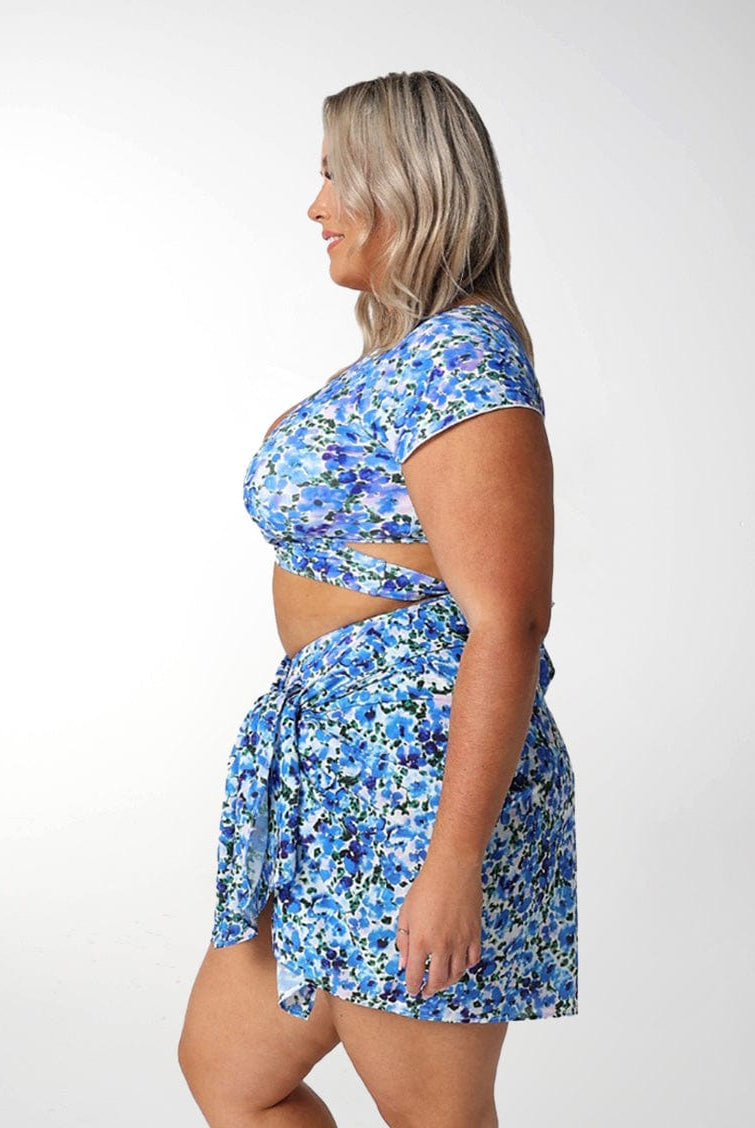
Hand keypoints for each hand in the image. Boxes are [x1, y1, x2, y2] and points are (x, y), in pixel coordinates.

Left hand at [395, 851, 482, 998]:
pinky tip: (458, 966)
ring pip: (456, 974)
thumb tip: (404, 964)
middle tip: (426, 992)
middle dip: (430, 990)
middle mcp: (441, 946)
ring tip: (441, 982)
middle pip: (437, 980)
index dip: (413, 986)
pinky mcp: (475, 934)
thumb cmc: (425, 888)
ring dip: (448, 982)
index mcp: (421, 941)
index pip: (415, 975)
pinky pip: (472, 960)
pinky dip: (465, 967)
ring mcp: (460, 941)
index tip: (412, 990)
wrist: (452, 869)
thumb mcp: (406, 913)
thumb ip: (404, 941)